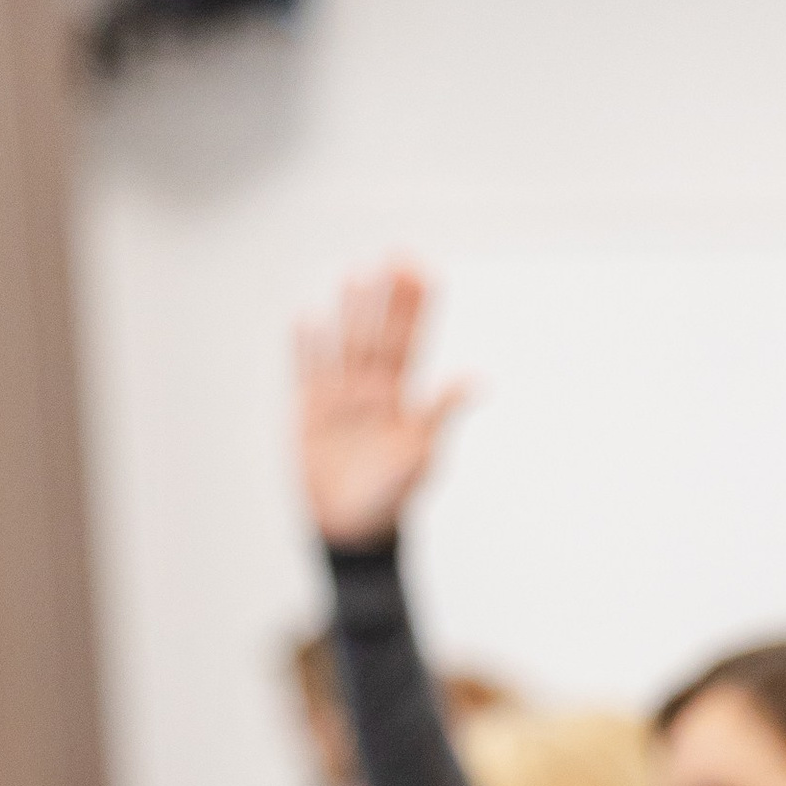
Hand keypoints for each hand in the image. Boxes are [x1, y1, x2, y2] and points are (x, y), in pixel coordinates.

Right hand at [295, 264, 469, 547]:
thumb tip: (479, 379)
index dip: (417, 307)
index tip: (424, 270)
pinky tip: (307, 317)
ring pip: (344, 345)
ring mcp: (338, 396)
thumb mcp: (422, 454)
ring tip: (356, 275)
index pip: (411, 342)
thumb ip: (442, 412)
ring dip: (349, 312)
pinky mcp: (308, 410)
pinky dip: (306, 347)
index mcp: (402, 398)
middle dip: (388, 299)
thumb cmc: (393, 494)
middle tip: (397, 257)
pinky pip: (305, 372)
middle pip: (379, 334)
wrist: (352, 528)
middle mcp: (371, 388)